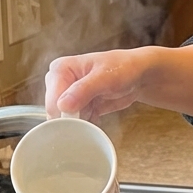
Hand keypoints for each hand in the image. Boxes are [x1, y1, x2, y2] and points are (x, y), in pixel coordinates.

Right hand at [45, 44, 192, 120]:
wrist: (140, 75)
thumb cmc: (124, 67)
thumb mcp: (105, 77)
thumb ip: (83, 90)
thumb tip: (62, 105)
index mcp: (61, 69)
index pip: (52, 97)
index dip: (62, 112)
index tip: (77, 119)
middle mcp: (61, 82)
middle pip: (56, 111)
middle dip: (72, 119)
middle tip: (91, 117)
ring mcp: (70, 96)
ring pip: (66, 120)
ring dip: (80, 123)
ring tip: (97, 114)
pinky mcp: (80, 107)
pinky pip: (78, 123)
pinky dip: (87, 125)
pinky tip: (98, 118)